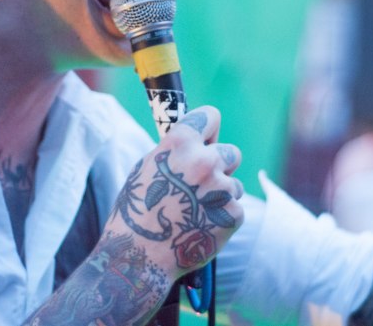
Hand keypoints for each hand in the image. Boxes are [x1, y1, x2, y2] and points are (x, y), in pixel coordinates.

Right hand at [105, 105, 244, 279]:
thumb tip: (198, 141)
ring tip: (194, 211)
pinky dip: (222, 218)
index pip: (210, 115)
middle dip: (220, 166)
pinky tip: (201, 226)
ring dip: (220, 194)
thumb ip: (176, 150)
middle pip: (231, 152)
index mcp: (180, 143)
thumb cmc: (138, 210)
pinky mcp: (233, 214)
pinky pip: (234, 208)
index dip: (209, 128)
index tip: (207, 137)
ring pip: (233, 183)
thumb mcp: (147, 167)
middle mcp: (204, 160)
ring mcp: (221, 188)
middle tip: (199, 185)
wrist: (139, 256)